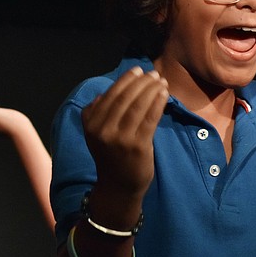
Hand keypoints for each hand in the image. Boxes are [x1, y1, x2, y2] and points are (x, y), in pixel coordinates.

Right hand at [81, 67, 168, 195]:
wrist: (118, 186)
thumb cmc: (110, 156)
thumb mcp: (95, 134)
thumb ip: (96, 113)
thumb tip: (105, 93)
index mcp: (91, 124)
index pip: (111, 94)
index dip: (126, 79)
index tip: (138, 70)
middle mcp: (103, 130)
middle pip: (126, 98)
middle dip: (142, 82)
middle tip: (154, 74)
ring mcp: (120, 139)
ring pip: (138, 105)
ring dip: (152, 89)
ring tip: (161, 81)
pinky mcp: (138, 146)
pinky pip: (150, 118)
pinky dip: (158, 102)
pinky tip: (164, 94)